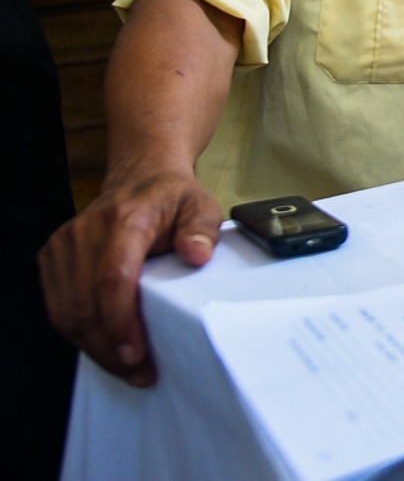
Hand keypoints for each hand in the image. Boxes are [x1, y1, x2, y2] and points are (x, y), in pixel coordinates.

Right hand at [39, 168, 223, 386]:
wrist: (139, 179)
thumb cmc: (172, 198)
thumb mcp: (200, 205)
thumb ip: (201, 229)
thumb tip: (197, 256)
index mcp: (124, 219)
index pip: (112, 278)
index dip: (121, 321)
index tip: (136, 356)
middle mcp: (84, 233)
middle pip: (85, 305)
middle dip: (110, 348)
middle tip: (141, 374)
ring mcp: (62, 247)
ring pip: (66, 313)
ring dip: (95, 348)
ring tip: (128, 370)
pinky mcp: (52, 259)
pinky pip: (58, 308)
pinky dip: (80, 335)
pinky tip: (107, 349)